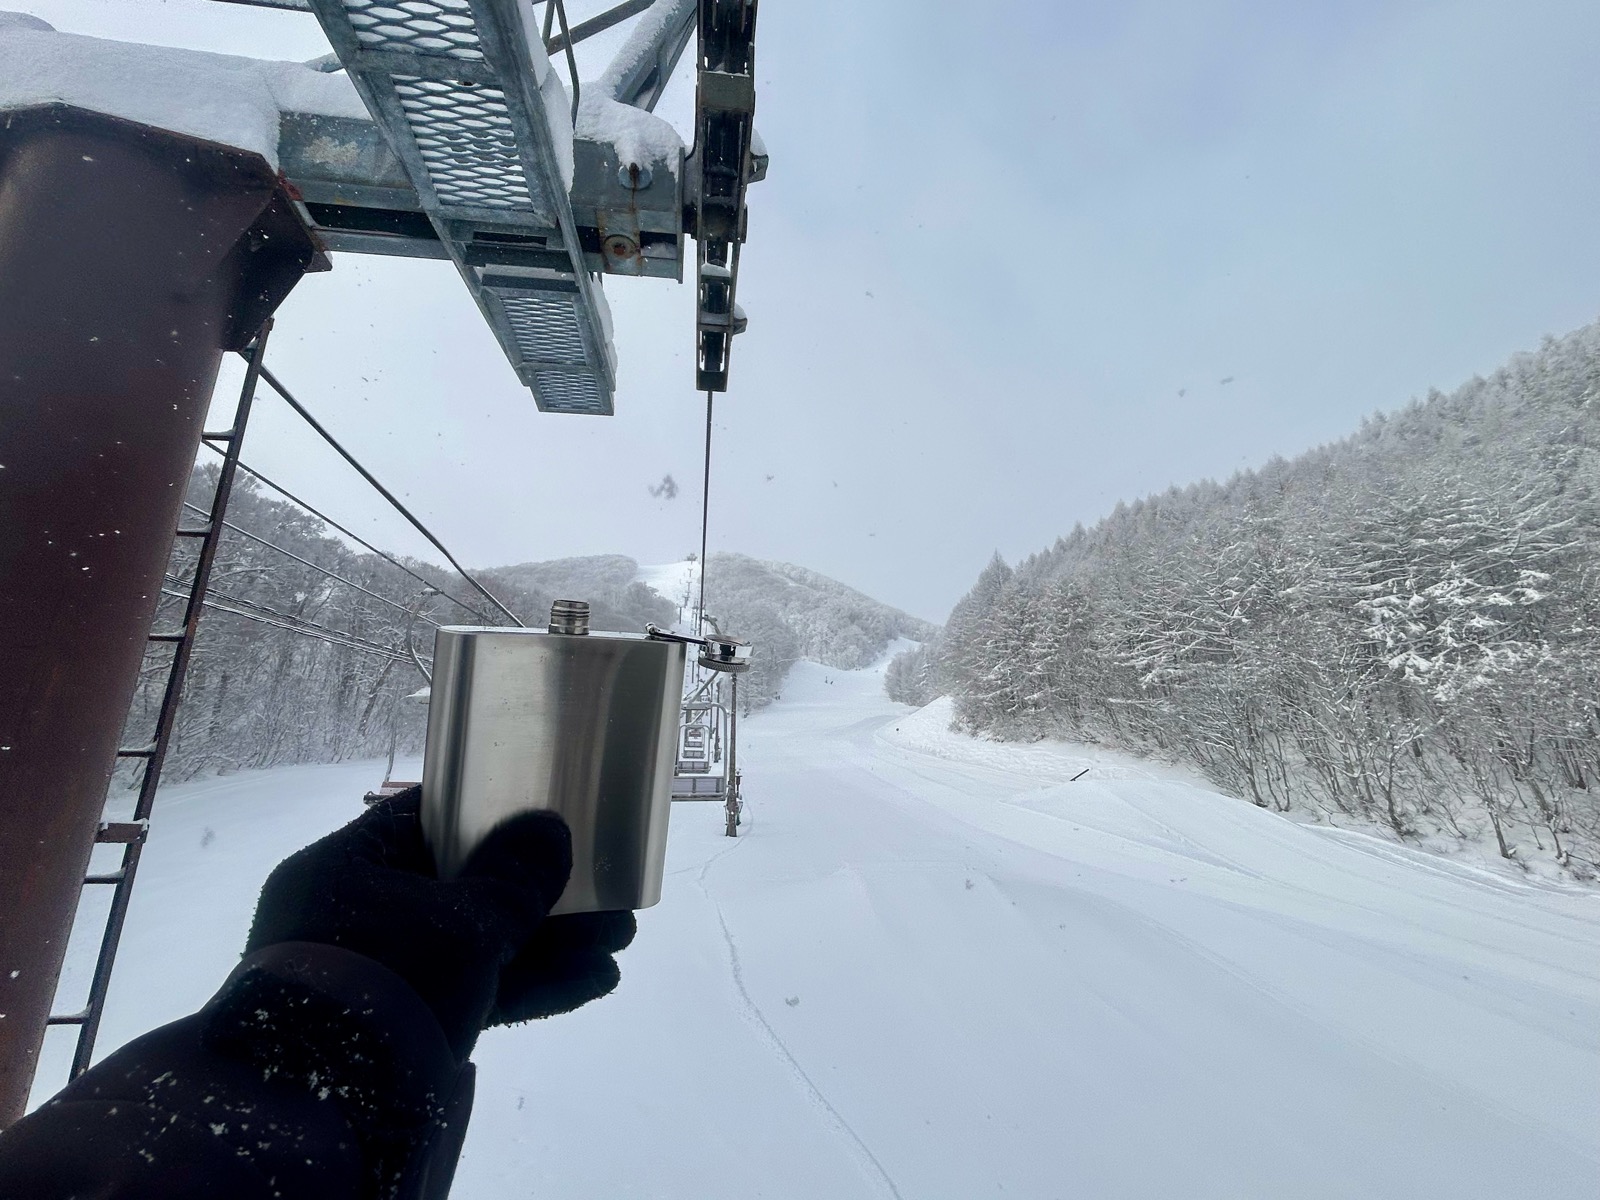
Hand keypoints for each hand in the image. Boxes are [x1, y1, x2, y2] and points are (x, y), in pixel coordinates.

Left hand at [244, 788, 633, 1057]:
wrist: (329, 1106)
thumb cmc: (390, 976)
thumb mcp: (463, 919)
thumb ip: (515, 875)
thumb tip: (549, 831)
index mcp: (345, 867)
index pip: (423, 821)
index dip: (487, 815)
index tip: (542, 816)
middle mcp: (353, 917)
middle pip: (462, 889)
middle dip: (539, 896)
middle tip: (600, 897)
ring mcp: (376, 976)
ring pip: (475, 947)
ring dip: (547, 946)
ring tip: (617, 945)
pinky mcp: (399, 1029)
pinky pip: (469, 993)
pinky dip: (526, 987)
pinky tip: (592, 983)